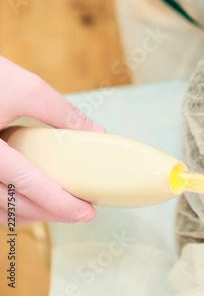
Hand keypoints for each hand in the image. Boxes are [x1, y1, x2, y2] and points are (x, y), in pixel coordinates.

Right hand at [0, 56, 105, 223]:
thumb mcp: (25, 88)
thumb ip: (62, 112)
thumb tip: (95, 132)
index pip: (28, 185)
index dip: (60, 203)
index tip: (86, 212)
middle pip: (12, 204)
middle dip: (51, 213)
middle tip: (80, 214)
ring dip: (29, 214)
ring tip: (60, 210)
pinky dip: (8, 206)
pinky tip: (29, 201)